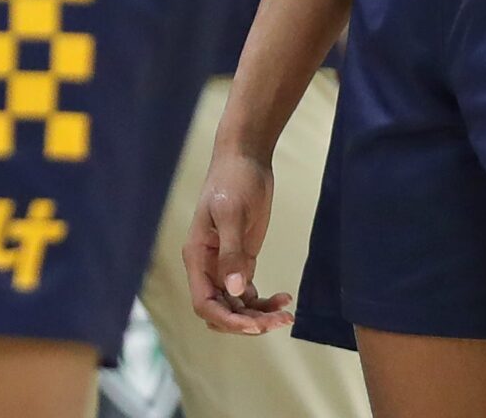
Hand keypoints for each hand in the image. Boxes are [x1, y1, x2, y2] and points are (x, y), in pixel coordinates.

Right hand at [187, 146, 293, 334]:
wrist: (245, 159)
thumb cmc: (233, 181)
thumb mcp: (232, 215)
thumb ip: (232, 253)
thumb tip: (234, 290)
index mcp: (197, 256)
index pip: (204, 303)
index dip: (228, 320)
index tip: (256, 325)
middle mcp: (208, 266)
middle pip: (221, 311)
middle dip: (247, 322)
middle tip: (279, 320)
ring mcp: (225, 265)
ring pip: (236, 306)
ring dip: (259, 316)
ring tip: (287, 312)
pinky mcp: (241, 260)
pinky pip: (248, 294)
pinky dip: (265, 302)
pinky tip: (286, 298)